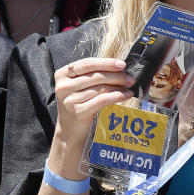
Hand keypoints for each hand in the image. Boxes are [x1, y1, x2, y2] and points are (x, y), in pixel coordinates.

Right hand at [49, 57, 133, 177]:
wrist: (70, 131)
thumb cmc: (79, 105)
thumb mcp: (81, 87)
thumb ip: (94, 75)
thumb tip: (120, 67)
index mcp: (62, 75)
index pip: (87, 64)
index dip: (106, 63)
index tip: (122, 64)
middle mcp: (63, 86)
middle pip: (95, 76)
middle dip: (116, 76)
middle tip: (131, 78)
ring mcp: (69, 100)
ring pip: (100, 88)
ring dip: (118, 87)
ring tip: (130, 87)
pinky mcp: (78, 112)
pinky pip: (102, 100)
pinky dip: (116, 96)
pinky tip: (126, 96)